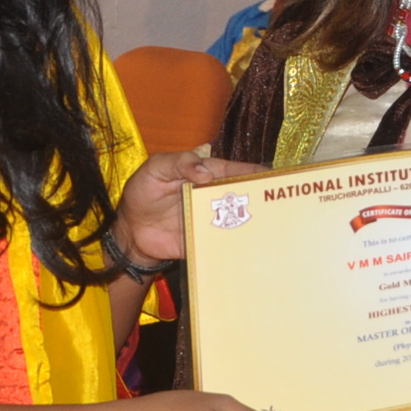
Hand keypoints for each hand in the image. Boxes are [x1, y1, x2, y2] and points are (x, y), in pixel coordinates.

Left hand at [116, 151, 268, 268]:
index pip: (234, 172)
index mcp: (205, 176)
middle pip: (243, 196)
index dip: (254, 173)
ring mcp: (211, 220)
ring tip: (275, 225)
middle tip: (280, 202)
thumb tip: (207, 172)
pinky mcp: (206, 241)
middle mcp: (213, 197)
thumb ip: (179, 163)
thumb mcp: (156, 168)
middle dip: (262, 198)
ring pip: (240, 220)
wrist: (130, 231)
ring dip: (255, 222)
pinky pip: (225, 242)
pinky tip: (253, 247)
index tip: (273, 176)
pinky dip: (238, 244)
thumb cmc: (143, 193)